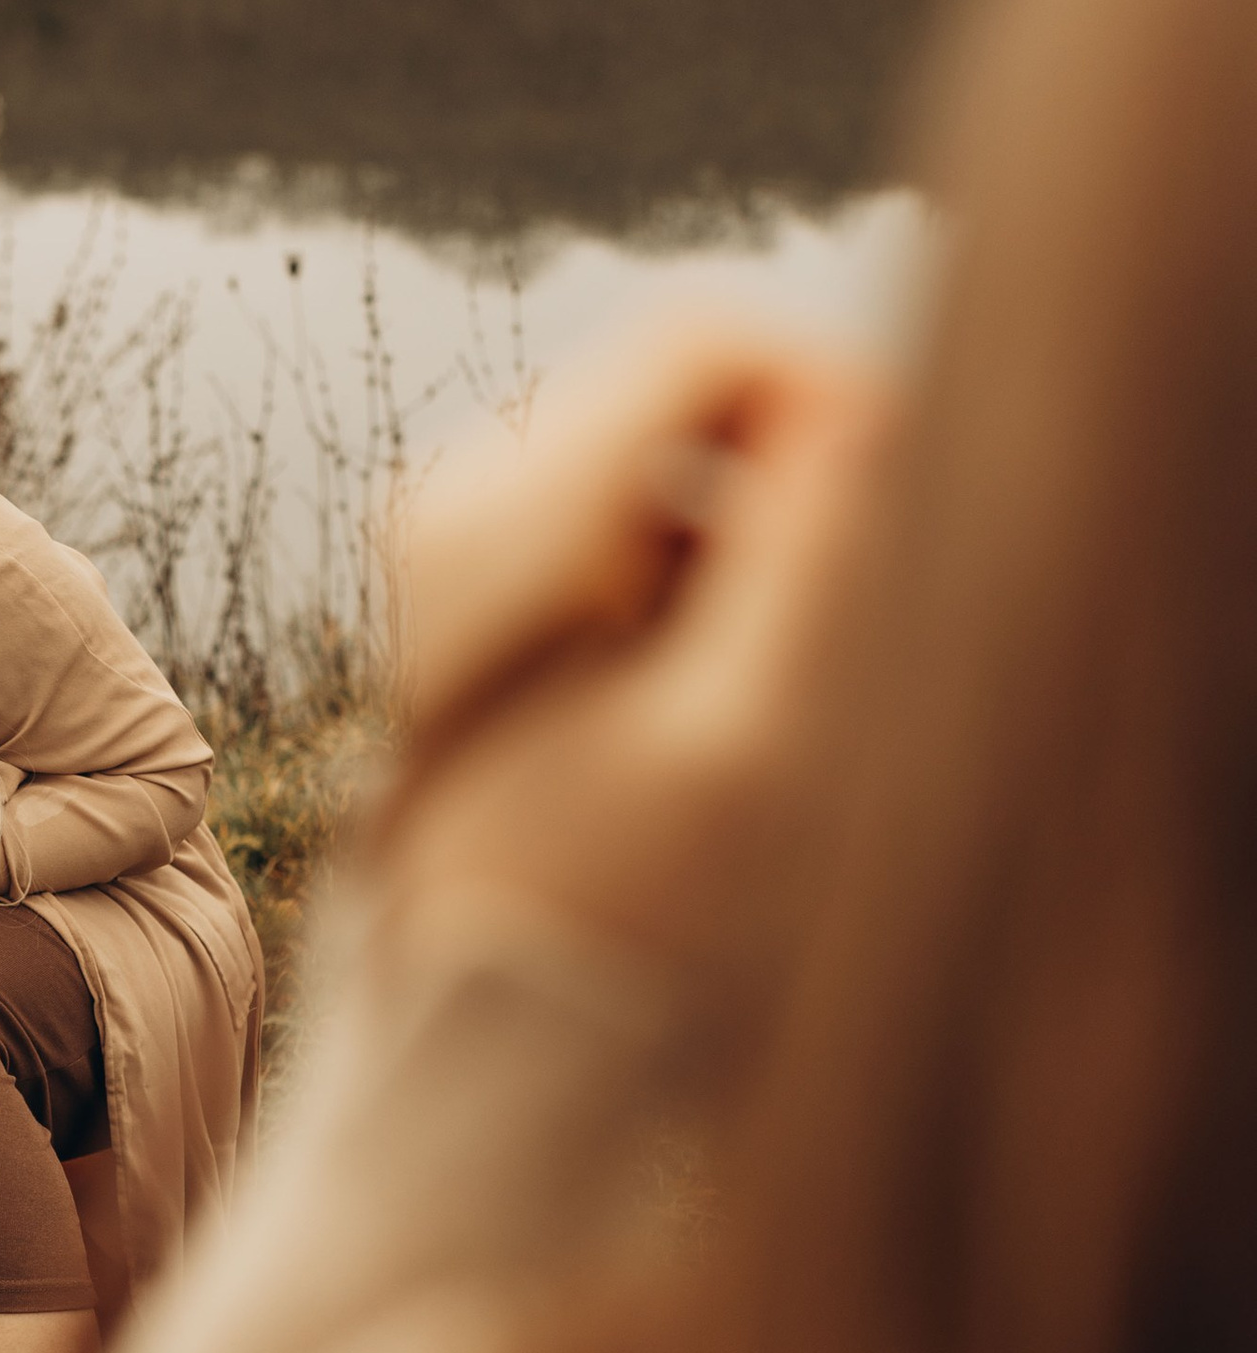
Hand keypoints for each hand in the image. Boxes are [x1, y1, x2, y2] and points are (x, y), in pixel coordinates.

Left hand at [390, 321, 888, 991]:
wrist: (479, 1012)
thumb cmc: (616, 903)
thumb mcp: (741, 735)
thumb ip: (804, 556)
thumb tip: (857, 405)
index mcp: (503, 520)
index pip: (708, 339)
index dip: (833, 394)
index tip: (901, 495)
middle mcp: (453, 498)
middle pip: (683, 382)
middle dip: (793, 468)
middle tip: (848, 605)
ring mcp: (452, 536)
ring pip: (661, 446)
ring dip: (749, 526)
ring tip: (767, 668)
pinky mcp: (474, 578)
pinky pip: (621, 509)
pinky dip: (694, 565)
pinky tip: (706, 678)